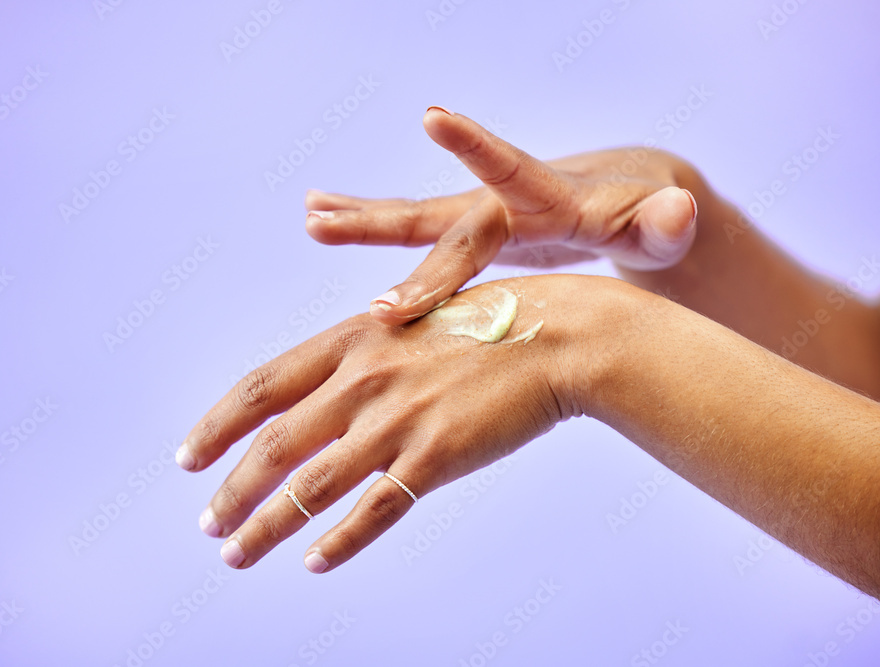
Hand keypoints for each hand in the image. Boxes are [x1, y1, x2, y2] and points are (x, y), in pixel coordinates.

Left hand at [177, 275, 612, 572]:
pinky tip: (314, 562)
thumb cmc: (488, 322)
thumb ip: (363, 350)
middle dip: (231, 491)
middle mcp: (362, 380)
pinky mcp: (434, 458)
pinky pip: (373, 511)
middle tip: (208, 525)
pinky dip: (338, 542)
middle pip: (273, 447)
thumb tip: (324, 387)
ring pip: (310, 487)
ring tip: (235, 555)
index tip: (188, 459)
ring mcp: (396, 420)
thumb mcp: (410, 315)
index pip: (261, 388)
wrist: (557, 335)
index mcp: (351, 339)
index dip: (217, 427)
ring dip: (265, 527)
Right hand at [305, 107, 697, 324]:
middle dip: (380, 225)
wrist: (625, 200)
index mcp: (548, 199)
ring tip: (309, 214)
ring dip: (359, 217)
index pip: (509, 170)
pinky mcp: (471, 233)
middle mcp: (504, 202)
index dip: (475, 147)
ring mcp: (483, 217)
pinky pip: (414, 232)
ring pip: (414, 219)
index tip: (434, 114)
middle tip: (321, 226)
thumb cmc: (651, 221)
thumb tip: (680, 211)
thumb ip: (666, 225)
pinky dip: (366, 222)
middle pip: (438, 217)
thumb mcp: (665, 231)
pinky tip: (320, 215)